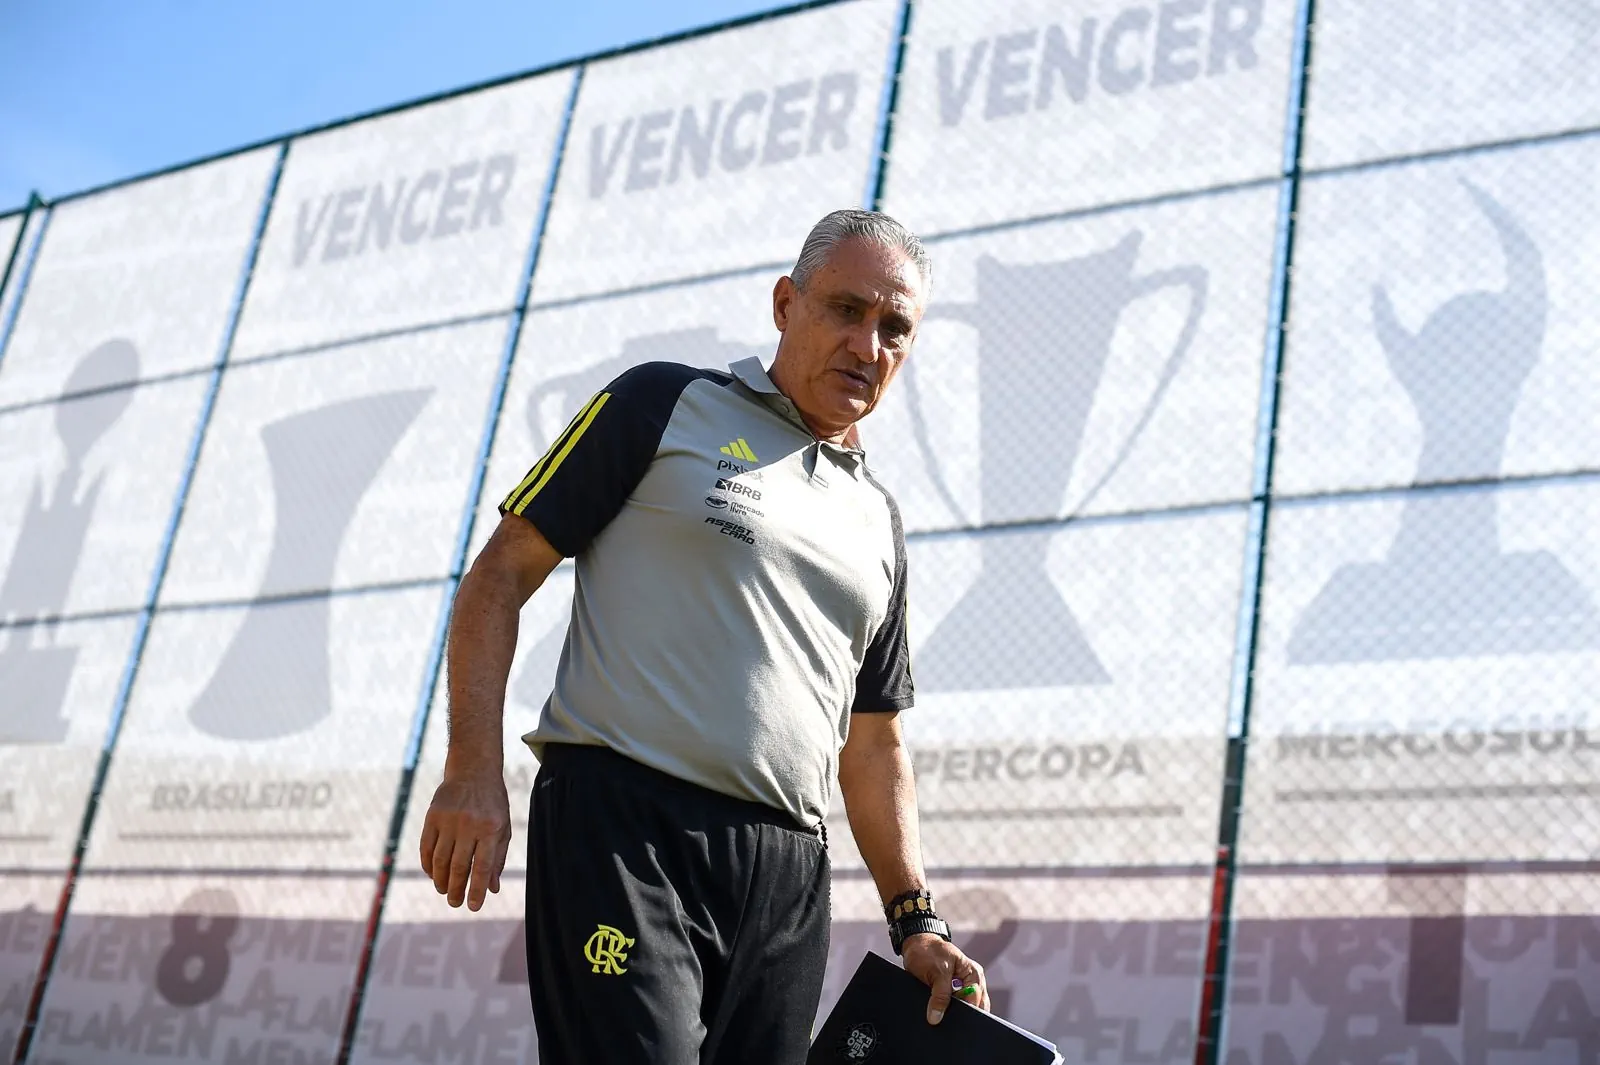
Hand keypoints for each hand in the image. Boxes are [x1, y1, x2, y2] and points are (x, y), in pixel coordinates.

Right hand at [419, 770, 510, 911]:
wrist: (474, 771)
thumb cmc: (493, 804)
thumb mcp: (503, 827)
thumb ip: (498, 858)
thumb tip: (492, 889)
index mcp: (491, 829)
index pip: (483, 867)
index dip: (477, 890)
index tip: (473, 907)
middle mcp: (470, 825)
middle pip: (459, 866)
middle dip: (456, 890)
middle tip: (455, 903)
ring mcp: (449, 820)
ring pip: (441, 860)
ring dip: (441, 880)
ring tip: (444, 891)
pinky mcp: (433, 816)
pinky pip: (427, 847)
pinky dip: (428, 865)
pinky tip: (433, 874)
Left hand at [902, 934, 988, 1023]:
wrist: (915, 944)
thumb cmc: (928, 951)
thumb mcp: (937, 972)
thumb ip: (940, 995)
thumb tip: (936, 1018)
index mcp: (974, 974)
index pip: (976, 1001)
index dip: (966, 1013)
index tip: (954, 1022)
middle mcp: (972, 982)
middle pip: (974, 1008)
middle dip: (961, 1015)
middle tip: (945, 1020)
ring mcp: (962, 988)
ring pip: (963, 1009)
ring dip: (952, 1013)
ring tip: (939, 1014)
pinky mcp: (951, 992)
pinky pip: (953, 1006)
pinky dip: (946, 1011)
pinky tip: (937, 1012)